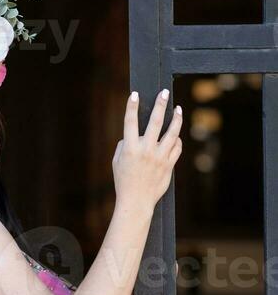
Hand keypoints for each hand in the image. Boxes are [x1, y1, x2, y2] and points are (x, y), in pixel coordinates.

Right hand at [112, 89, 182, 212]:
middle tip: (164, 92)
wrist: (136, 201)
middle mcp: (146, 150)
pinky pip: (177, 147)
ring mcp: (159, 157)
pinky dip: (177, 140)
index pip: (130, 122)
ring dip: (176, 119)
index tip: (135, 94)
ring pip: (172, 133)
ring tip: (178, 110)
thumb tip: (132, 135)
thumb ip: (123, 146)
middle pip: (155, 122)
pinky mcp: (169, 165)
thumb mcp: (117, 162)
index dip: (132, 107)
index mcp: (130, 148)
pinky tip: (176, 135)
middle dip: (160, 104)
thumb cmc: (123, 181)